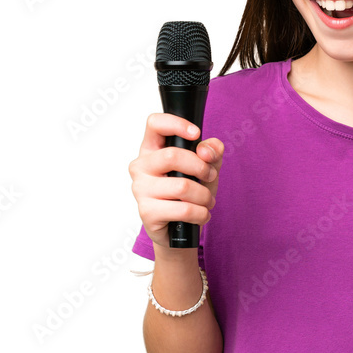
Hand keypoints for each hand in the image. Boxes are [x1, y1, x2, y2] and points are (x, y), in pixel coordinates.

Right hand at [129, 113, 224, 247]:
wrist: (179, 229)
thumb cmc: (189, 193)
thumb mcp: (205, 167)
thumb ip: (212, 152)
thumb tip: (206, 151)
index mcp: (152, 149)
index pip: (154, 123)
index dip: (176, 124)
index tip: (196, 134)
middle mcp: (141, 166)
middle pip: (172, 156)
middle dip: (201, 167)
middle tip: (210, 176)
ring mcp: (140, 189)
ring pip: (182, 186)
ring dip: (204, 195)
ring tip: (208, 201)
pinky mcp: (147, 212)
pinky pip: (183, 209)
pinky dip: (200, 213)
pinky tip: (202, 215)